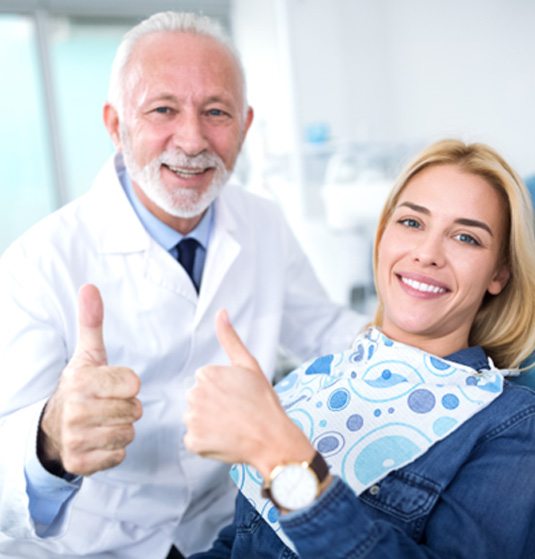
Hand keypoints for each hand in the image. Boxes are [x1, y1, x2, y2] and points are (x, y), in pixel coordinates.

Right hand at [38, 284, 141, 476]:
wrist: (54, 427)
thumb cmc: (82, 386)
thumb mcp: (88, 354)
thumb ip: (92, 322)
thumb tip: (90, 286)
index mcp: (81, 382)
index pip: (133, 383)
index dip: (128, 384)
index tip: (112, 385)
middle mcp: (76, 411)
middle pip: (134, 410)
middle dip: (127, 408)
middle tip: (108, 405)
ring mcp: (76, 439)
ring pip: (129, 433)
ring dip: (122, 428)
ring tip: (104, 421)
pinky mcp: (80, 464)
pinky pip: (120, 455)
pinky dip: (114, 449)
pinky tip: (99, 440)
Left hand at [184, 310, 313, 478]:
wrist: (273, 439)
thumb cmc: (264, 402)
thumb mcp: (249, 365)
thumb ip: (230, 338)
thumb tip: (221, 312)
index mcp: (206, 374)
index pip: (206, 382)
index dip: (223, 391)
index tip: (238, 398)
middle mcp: (194, 394)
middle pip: (198, 399)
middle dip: (213, 406)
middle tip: (237, 413)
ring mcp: (192, 419)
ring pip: (196, 419)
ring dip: (209, 424)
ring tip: (232, 427)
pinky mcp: (193, 441)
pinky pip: (195, 440)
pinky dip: (207, 442)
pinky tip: (224, 440)